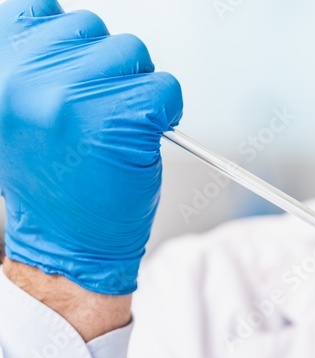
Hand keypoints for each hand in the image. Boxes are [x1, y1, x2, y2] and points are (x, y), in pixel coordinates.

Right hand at [0, 0, 182, 294]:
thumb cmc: (49, 180)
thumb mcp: (16, 110)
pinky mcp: (121, 118)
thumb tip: (66, 22)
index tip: (71, 78)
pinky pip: (165, 88)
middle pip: (93, 28)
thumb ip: (34, 62)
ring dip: (135, 87)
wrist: (65, 244)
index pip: (39, 8)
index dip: (68, 43)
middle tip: (94, 117)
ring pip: (132, 53)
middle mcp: (26, 76)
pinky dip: (166, 112)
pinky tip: (140, 140)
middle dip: (106, 68)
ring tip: (113, 131)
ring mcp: (74, 95)